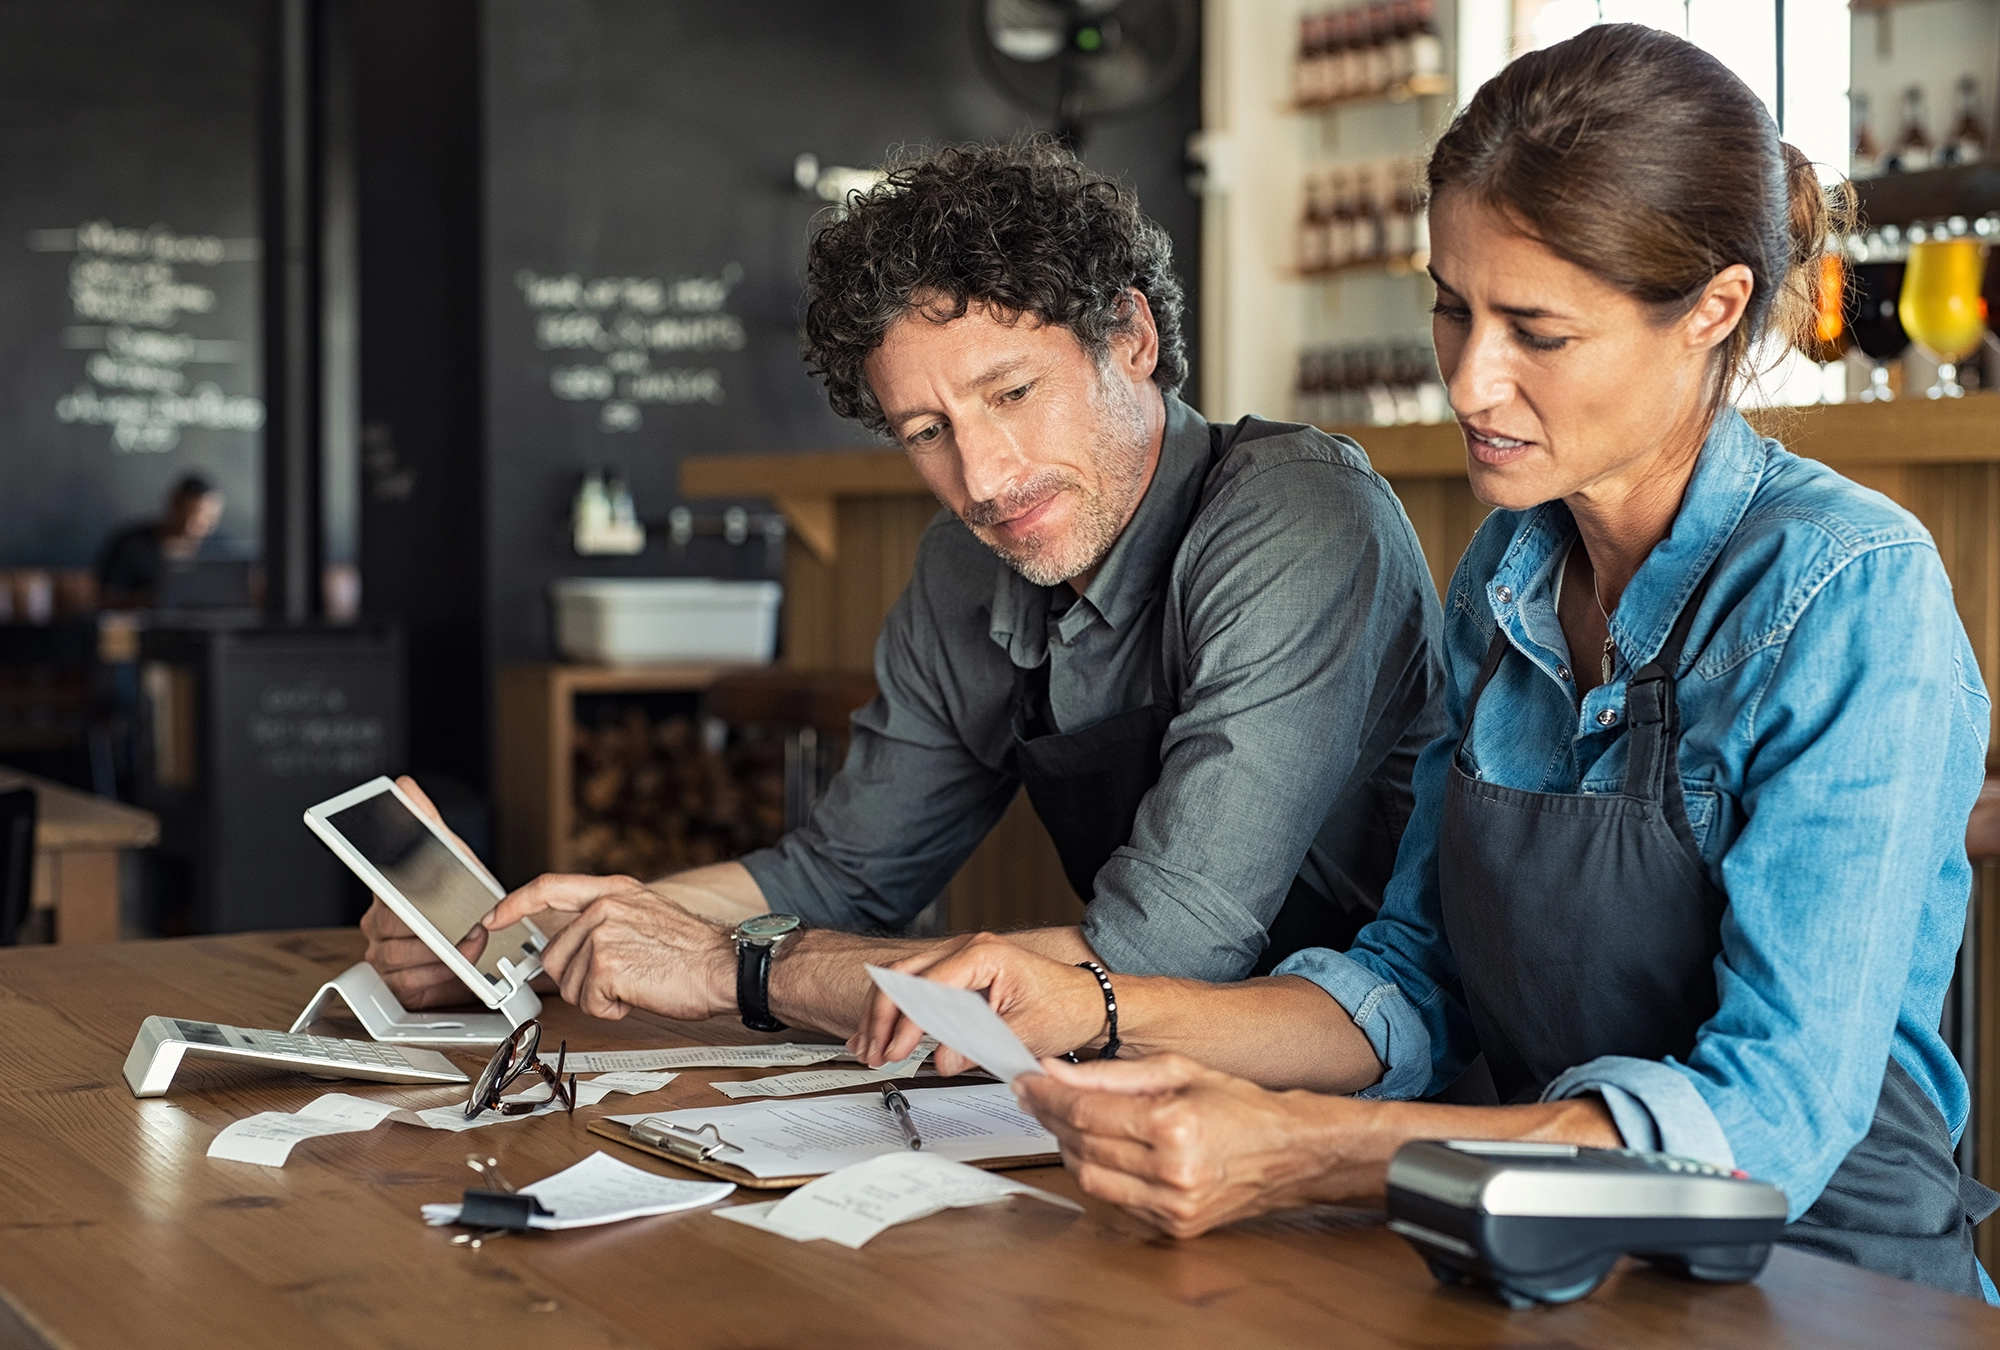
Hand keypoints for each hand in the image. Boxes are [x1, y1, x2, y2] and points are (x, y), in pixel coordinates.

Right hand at [359, 776, 489, 1007]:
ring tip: (470, 944)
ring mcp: (383, 955)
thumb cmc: (461, 897)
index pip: (377, 886)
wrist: (480, 938)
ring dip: (442, 954)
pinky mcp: (396, 984)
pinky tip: (455, 967)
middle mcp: (378, 923)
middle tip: (467, 925)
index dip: (392, 893)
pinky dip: (438, 977)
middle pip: (395, 926)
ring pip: (401, 957)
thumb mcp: (450, 855)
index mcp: (385, 890)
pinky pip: (409, 983)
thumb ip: (427, 822)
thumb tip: (404, 786)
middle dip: (435, 927)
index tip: (405, 900)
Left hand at [484, 874, 735, 1021]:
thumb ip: (605, 920)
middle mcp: (603, 907)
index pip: (548, 888)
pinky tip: (639, 994)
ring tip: (638, 982)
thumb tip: (569, 944)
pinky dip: (612, 1010)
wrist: (726, 966)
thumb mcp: (646, 915)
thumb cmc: (694, 951)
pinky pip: (589, 1003)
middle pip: (554, 956)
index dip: (514, 904)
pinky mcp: (606, 966)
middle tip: (621, 978)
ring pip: (570, 984)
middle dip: (580, 979)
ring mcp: (602, 934)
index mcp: (613, 890)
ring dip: (600, 996)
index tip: (493, 919)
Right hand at [846, 932, 1104, 1075]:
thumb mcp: (1025, 1032)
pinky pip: (915, 987)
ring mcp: (960, 959)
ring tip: (868, 1048)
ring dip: (882, 1014)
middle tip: (874, 1052)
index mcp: (983, 955)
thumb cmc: (1066, 1008)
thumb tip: (941, 1060)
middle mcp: (967, 949)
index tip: (895, 1051)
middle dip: (882, 1016)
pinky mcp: (959, 975)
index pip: (927, 986)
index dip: (906, 1022)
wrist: (1088, 1002)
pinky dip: (895, 1010)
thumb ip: (980, 1045)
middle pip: (903, 976)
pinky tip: (879, 1033)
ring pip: (902, 979)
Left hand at [1013, 1054, 1380, 1236]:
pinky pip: (1114, 1200)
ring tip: (1065, 1120)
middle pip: (1082, 1144)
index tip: (1027, 1081)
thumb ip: (1111, 1073)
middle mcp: (1172, 1171)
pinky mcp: (1174, 1226)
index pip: (1087, 1111)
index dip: (1048, 1095)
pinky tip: (1096, 1149)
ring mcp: (1173, 1205)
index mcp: (1174, 1124)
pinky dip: (1097, 1173)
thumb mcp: (1178, 1070)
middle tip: (1037, 1095)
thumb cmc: (1240, 1105)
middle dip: (1051, 1117)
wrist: (1289, 1153)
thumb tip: (1057, 1071)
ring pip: (1090, 1178)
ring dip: (1068, 1148)